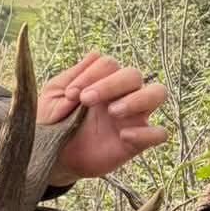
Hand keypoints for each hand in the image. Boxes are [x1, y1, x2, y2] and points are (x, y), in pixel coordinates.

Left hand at [38, 51, 167, 184]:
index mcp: (101, 81)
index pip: (109, 64)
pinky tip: (124, 135)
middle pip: (134, 74)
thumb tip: (94, 54)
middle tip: (86, 100)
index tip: (71, 94)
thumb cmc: (52, 122)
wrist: (51, 156)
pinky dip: (147, 133)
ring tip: (112, 111)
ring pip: (157, 93)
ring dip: (137, 99)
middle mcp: (121, 95)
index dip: (91, 74)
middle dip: (111, 84)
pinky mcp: (136, 142)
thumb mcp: (53, 97)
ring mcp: (132, 117)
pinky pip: (159, 133)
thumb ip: (72, 76)